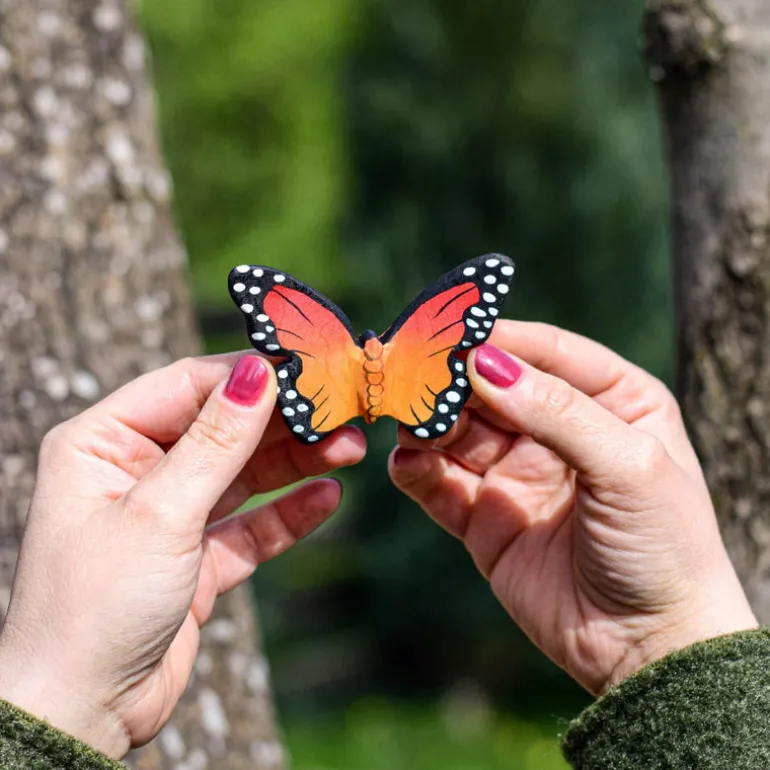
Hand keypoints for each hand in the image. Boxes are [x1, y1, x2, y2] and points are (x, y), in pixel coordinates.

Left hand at [0, 353, 365, 757]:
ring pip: (242, 475)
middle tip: (342, 412)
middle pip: (222, 428)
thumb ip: (215, 440)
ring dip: (295, 462)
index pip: (187, 385)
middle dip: (283, 422)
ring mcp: (168, 515)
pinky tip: (327, 497)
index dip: (247, 375)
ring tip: (350, 449)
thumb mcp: (160, 512)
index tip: (306, 368)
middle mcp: (134, 471)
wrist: (81, 713)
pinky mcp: (195, 558)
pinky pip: (250, 525)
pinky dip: (287, 513)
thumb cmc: (94, 606)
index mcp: (102, 442)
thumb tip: (258, 372)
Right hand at [389, 321, 756, 695]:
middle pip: (491, 387)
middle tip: (409, 372)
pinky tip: (406, 463)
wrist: (649, 651)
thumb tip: (483, 363)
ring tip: (406, 418)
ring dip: (428, 422)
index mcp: (612, 401)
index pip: (547, 352)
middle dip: (450, 380)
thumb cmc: (663, 548)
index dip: (498, 337)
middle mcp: (559, 430)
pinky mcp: (485, 518)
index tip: (450, 329)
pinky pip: (440, 483)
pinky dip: (417, 470)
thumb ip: (556, 411)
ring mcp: (518, 473)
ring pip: (458, 431)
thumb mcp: (628, 466)